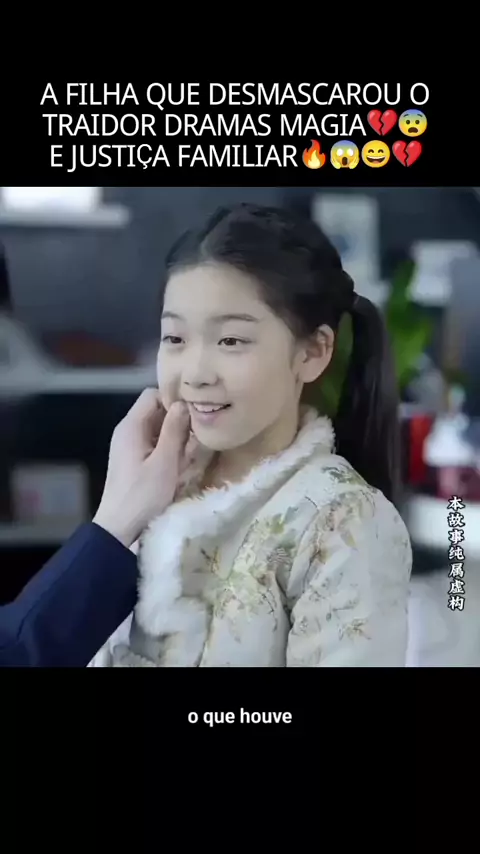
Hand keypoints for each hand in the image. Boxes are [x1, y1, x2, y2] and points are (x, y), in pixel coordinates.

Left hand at [93, 389, 192, 547]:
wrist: (119, 528)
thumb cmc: (143, 495)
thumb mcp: (164, 462)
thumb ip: (174, 431)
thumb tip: (183, 404)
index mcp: (131, 426)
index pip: (152, 395)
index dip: (173, 399)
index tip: (194, 411)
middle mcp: (128, 431)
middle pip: (156, 411)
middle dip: (178, 420)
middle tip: (197, 434)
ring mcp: (130, 446)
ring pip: (158, 429)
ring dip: (176, 437)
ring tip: (191, 452)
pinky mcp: (134, 460)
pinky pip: (154, 444)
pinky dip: (168, 450)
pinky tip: (181, 464)